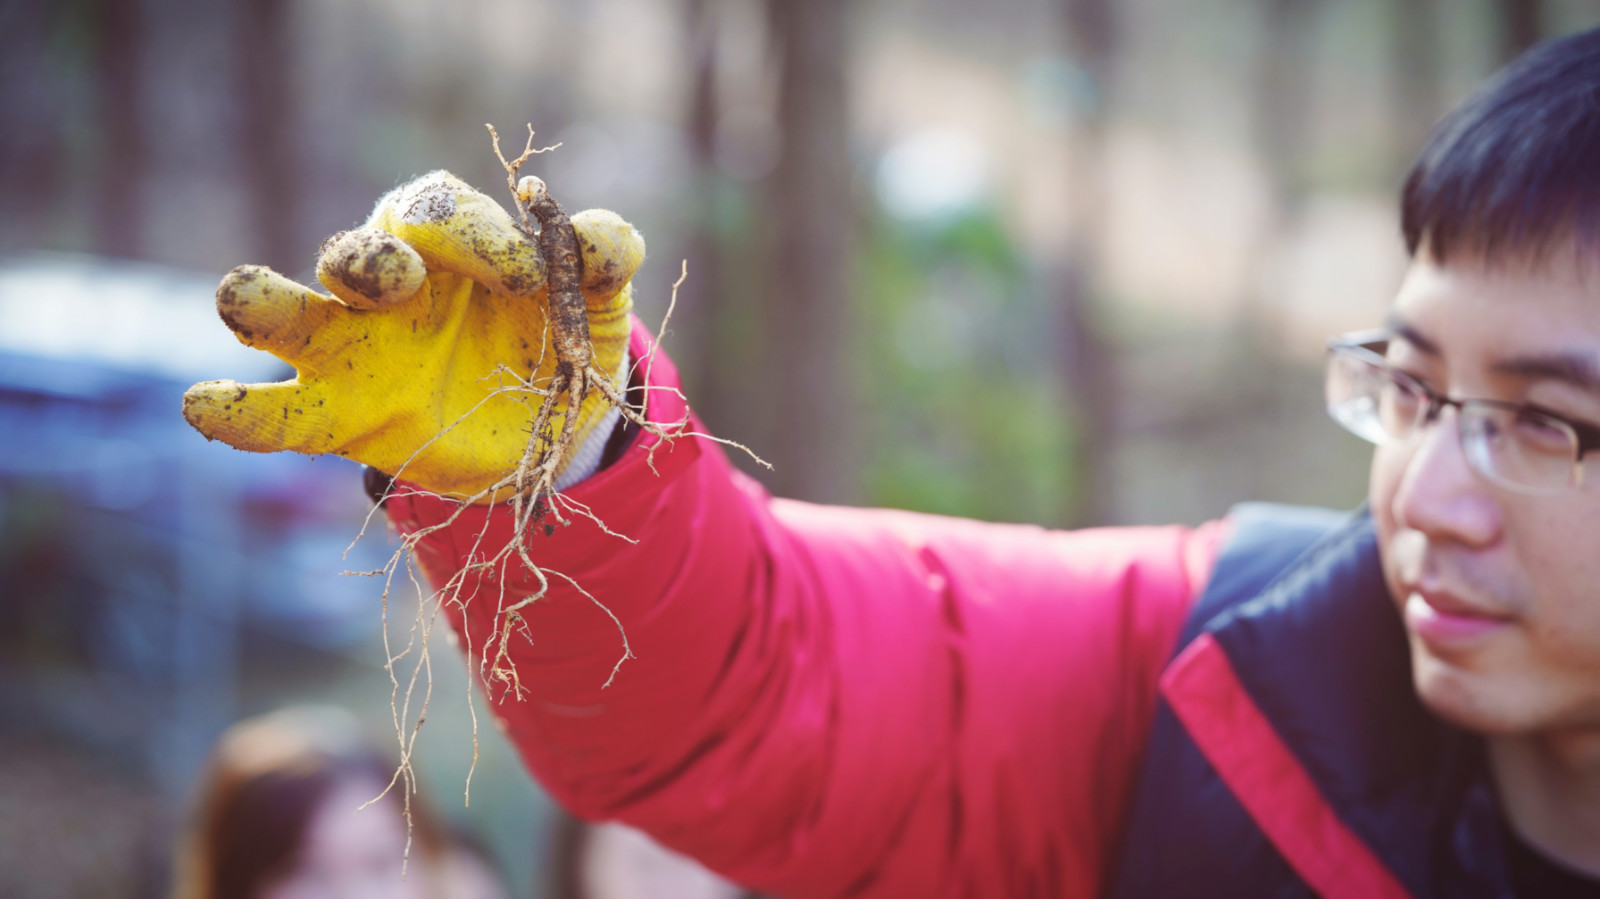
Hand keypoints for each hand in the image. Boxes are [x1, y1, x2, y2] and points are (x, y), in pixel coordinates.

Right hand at [182, 170, 643, 499]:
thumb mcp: (599, 296)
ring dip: (269, 299)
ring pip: (290, 310)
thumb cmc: (560, 336)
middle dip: (369, 258)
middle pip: (355, 250)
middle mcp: (388, 282)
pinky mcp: (336, 415)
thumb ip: (606, 257)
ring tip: (246, 294)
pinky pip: (273, 413)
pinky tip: (203, 405)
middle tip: (402, 279)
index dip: (477, 234)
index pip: (439, 212)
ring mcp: (353, 349)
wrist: (550, 425)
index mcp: (447, 239)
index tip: (526, 280)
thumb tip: (604, 241)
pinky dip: (235, 410)